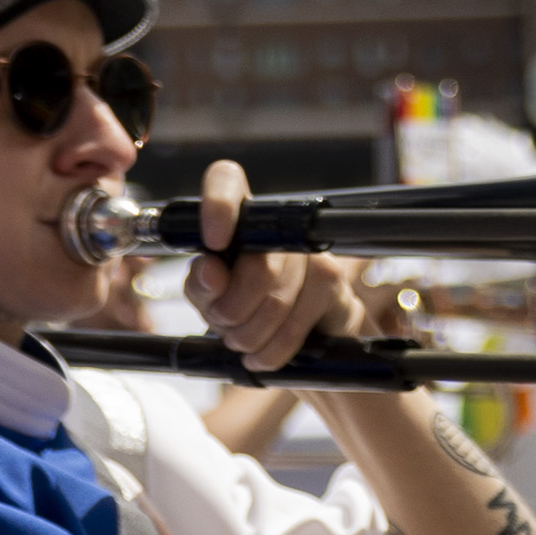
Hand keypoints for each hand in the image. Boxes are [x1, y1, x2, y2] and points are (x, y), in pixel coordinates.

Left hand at [189, 162, 375, 374]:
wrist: (303, 343)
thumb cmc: (245, 309)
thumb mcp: (210, 298)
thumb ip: (201, 285)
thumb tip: (209, 270)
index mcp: (239, 219)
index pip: (227, 179)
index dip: (219, 203)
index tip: (214, 242)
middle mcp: (279, 228)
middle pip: (256, 268)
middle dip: (230, 311)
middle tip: (224, 324)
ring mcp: (312, 255)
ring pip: (275, 301)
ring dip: (248, 335)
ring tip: (241, 341)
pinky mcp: (334, 285)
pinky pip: (295, 323)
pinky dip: (271, 349)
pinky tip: (262, 355)